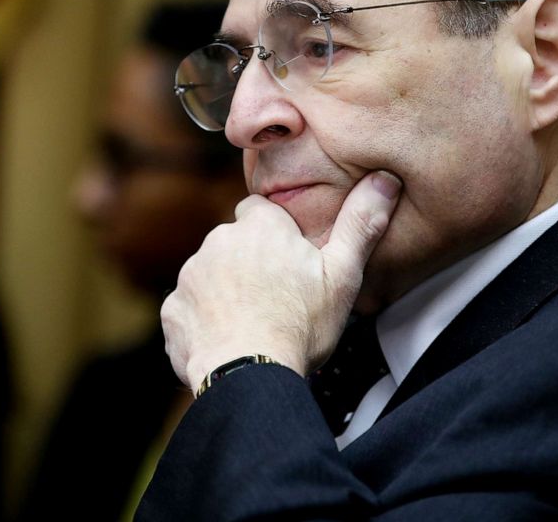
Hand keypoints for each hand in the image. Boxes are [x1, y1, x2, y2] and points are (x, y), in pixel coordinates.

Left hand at [161, 170, 401, 392]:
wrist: (249, 377)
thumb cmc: (299, 326)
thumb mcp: (343, 275)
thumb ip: (361, 223)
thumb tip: (385, 179)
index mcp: (259, 226)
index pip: (262, 211)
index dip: (277, 234)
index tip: (291, 260)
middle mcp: (219, 241)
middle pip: (236, 243)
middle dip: (250, 262)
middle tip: (276, 296)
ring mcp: (191, 276)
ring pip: (212, 274)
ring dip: (226, 290)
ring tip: (253, 321)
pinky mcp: (172, 310)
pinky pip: (189, 308)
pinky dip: (204, 320)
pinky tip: (228, 339)